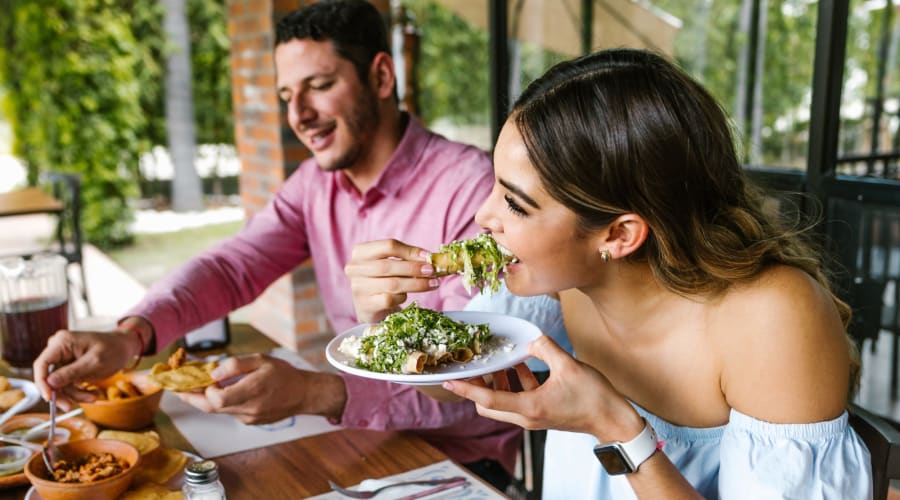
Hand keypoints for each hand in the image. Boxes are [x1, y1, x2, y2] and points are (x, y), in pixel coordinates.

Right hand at [33, 329, 135, 410]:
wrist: (125, 348)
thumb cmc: (114, 349)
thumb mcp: (95, 362)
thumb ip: (72, 372)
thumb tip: (50, 382)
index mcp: (62, 342)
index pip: (41, 364)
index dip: (42, 382)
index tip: (49, 398)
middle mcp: (58, 350)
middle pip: (49, 378)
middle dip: (61, 393)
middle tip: (70, 407)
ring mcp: (63, 360)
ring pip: (59, 385)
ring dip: (75, 395)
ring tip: (94, 397)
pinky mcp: (69, 369)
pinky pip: (68, 386)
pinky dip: (79, 392)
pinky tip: (94, 393)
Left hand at [176, 353, 347, 423]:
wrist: (303, 394)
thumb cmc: (284, 374)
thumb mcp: (261, 360)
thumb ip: (236, 365)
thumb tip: (213, 373)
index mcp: (252, 391)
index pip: (217, 398)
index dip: (204, 389)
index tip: (201, 378)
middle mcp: (249, 409)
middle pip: (211, 408)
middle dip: (192, 398)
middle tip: (177, 389)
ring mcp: (249, 418)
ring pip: (219, 410)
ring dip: (206, 399)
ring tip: (197, 386)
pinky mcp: (250, 421)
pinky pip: (230, 412)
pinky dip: (222, 402)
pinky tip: (222, 391)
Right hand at [345, 239, 438, 322]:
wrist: (369, 306)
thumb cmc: (382, 280)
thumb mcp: (390, 264)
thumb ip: (406, 258)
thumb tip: (429, 258)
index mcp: (360, 252)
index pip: (388, 246)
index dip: (410, 251)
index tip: (428, 256)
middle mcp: (355, 268)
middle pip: (389, 265)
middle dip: (414, 268)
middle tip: (432, 271)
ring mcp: (358, 287)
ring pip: (392, 284)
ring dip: (416, 284)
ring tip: (432, 284)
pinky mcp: (365, 305)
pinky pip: (389, 299)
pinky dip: (402, 297)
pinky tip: (406, 297)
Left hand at [442, 336, 641, 440]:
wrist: (612, 419)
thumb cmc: (593, 397)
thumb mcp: (568, 366)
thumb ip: (545, 348)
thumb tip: (530, 339)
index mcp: (529, 407)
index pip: (487, 399)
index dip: (466, 388)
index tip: (449, 379)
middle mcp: (526, 416)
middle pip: (488, 405)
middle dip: (477, 385)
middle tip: (474, 364)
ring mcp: (533, 416)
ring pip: (502, 402)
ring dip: (496, 382)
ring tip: (498, 359)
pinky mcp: (541, 412)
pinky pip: (518, 397)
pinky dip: (514, 382)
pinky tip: (519, 363)